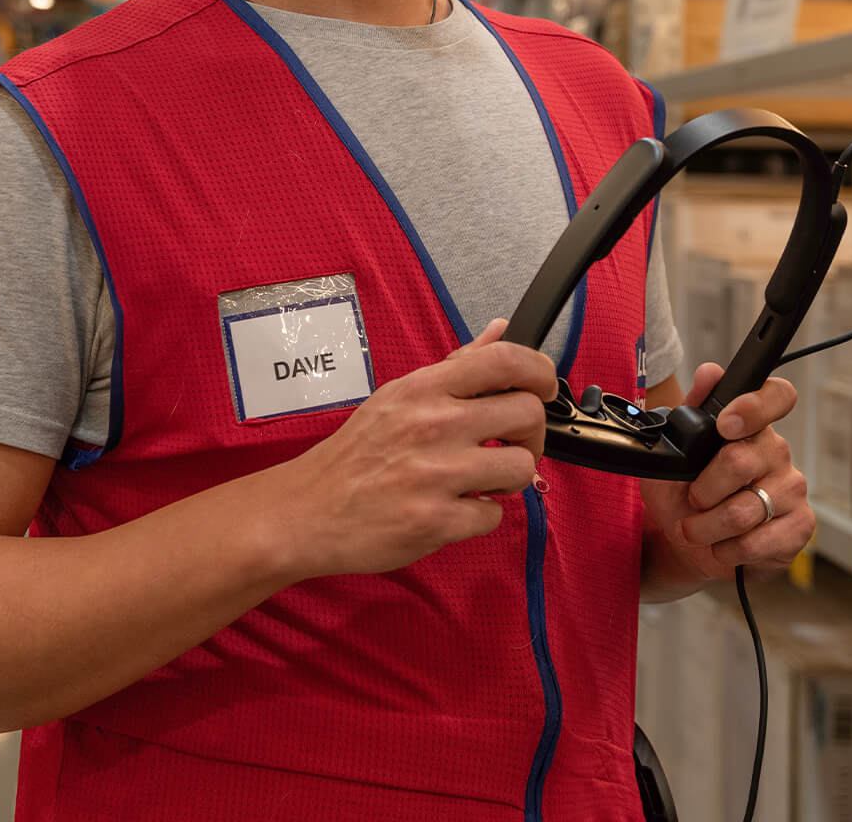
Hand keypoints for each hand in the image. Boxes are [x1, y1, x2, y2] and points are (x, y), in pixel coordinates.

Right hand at [265, 319, 556, 582]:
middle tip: (514, 443)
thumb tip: (502, 328)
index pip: (506, 360)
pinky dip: (482, 514)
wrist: (307, 509)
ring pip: (521, 469)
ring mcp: (436, 475)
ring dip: (512, 477)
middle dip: (533, 433)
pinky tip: (459, 507)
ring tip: (486, 478)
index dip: (541, 371)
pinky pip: (493, 515)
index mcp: (426, 388)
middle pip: (527, 414)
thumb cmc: (358, 452)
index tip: (544, 388)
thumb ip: (458, 365)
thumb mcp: (401, 395)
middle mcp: (434, 425)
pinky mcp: (435, 522)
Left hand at [641, 362, 812, 586]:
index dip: (754, 407)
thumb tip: (710, 372)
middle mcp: (777, 452)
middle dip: (702, 489)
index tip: (725, 426)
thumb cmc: (683, 490)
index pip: (777, 396)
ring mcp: (792, 489)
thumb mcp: (674, 450)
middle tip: (691, 500)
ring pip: (744, 509)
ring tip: (695, 529)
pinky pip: (760, 541)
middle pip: (741, 461)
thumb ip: (692, 409)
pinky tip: (722, 546)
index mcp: (753, 424)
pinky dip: (729, 549)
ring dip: (707, 527)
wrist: (686, 542)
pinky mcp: (799, 526)